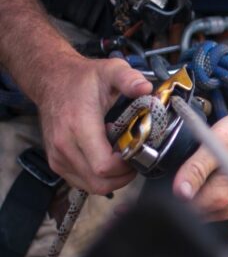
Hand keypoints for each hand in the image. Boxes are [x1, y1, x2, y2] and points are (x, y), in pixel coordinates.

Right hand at [37, 55, 151, 193]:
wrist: (51, 81)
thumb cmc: (83, 79)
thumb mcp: (111, 70)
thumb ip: (129, 78)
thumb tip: (146, 88)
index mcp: (78, 126)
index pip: (104, 166)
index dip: (126, 166)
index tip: (136, 150)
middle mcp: (64, 146)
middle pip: (100, 182)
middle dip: (123, 176)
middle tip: (135, 158)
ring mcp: (58, 157)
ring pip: (91, 186)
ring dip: (113, 179)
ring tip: (122, 157)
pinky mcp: (56, 162)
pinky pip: (82, 182)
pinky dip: (99, 178)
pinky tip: (107, 159)